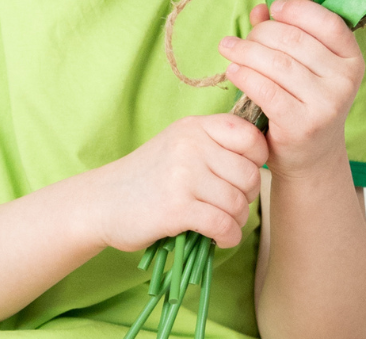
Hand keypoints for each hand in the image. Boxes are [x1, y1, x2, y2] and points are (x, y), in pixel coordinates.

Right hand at [91, 113, 267, 252]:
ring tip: (224, 223)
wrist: (103, 201)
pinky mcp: (176, 208)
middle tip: (232, 204)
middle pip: (249, 173)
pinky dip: (228, 237)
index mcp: (195, 126)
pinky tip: (220, 238)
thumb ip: (215, 142)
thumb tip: (262, 154)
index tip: (246, 174)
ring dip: (237, 220)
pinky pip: (223, 224)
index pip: (249, 135)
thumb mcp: (180, 143)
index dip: (258, 158)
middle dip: (249, 195)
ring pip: (238, 202)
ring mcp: (183, 175)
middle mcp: (191, 145)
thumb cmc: (150, 174)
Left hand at [217, 0, 364, 179]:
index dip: (298, 9)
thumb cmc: (306, 103)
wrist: (311, 157)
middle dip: (262, 32)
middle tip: (243, 37)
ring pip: (277, 62)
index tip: (274, 8)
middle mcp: (344, 81)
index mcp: (352, 60)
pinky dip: (245, 75)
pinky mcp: (302, 124)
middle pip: (295, 40)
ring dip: (246, 51)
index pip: (328, 23)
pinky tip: (233, 70)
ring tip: (228, 47)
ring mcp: (326, 104)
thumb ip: (286, 33)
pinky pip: (266, 89)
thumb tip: (260, 9)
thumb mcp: (305, 66)